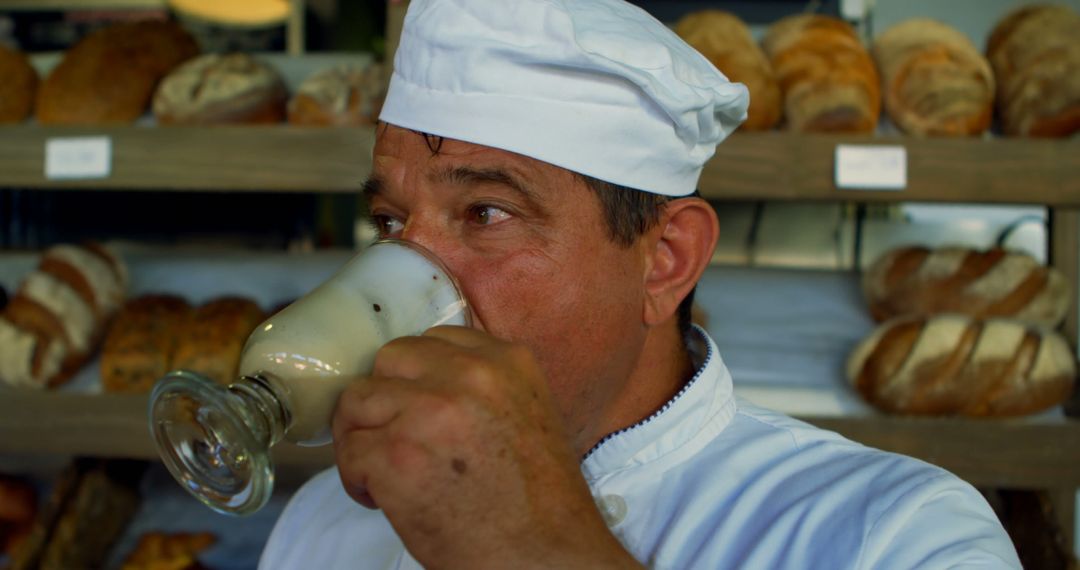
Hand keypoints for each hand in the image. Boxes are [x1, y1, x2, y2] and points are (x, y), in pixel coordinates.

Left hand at [332, 326, 640, 568]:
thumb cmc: (541, 503)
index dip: (417, 376)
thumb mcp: (530, 414)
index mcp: (505, 362)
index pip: (434, 340)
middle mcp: (466, 376)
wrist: (545, 555)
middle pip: (390, 359)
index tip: (417, 404)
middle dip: (385, 398)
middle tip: (392, 435)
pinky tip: (383, 499)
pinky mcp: (395, 456)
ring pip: (357, 401)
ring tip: (384, 470)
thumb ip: (486, 387)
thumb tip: (430, 381)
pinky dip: (357, 479)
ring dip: (362, 435)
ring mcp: (427, 412)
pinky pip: (349, 451)